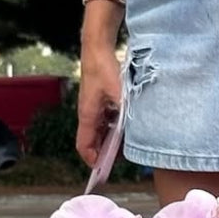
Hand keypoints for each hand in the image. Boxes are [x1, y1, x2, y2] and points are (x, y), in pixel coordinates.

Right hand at [76, 51, 122, 167]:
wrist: (97, 48)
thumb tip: (135, 131)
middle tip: (122, 160)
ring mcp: (94, 108)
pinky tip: (129, 127)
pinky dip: (116, 128)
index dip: (93, 161)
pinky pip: (107, 121)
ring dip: (113, 140)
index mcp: (87, 115)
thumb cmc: (103, 68)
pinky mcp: (101, 102)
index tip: (105, 169)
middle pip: (94, 142)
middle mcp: (88, 114)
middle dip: (106, 153)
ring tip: (128, 146)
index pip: (84, 146)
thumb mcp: (119, 93)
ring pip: (102, 132)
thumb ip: (125, 113)